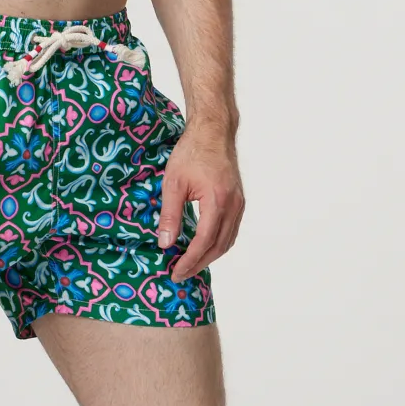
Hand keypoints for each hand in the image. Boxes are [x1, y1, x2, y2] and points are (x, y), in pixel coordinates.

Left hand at [157, 125, 244, 280]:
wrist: (213, 131)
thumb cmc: (191, 153)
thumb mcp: (173, 184)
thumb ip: (170, 215)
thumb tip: (165, 244)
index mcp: (217, 201)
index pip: (204, 241)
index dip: (190, 260)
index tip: (175, 272)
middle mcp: (233, 205)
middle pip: (219, 246)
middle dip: (199, 264)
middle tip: (180, 274)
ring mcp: (239, 203)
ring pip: (228, 240)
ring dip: (210, 256)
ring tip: (190, 264)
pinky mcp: (238, 200)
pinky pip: (231, 230)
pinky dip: (218, 243)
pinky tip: (204, 246)